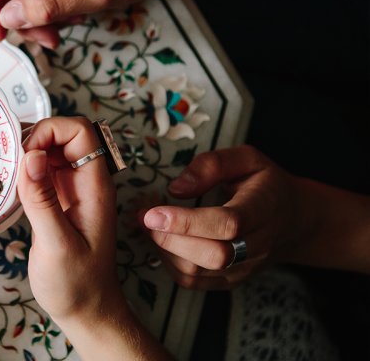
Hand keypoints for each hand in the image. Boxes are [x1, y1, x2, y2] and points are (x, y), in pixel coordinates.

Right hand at [18, 117, 170, 359]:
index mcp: (94, 186)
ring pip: (51, 151)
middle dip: (34, 139)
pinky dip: (24, 172)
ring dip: (27, 155)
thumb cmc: (76, 284)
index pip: (80, 132)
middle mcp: (85, 182)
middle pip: (64, 136)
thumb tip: (29, 155)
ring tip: (5, 174)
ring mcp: (72, 190)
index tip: (24, 156)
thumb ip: (42, 200)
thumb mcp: (56, 245)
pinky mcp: (58, 200)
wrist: (86, 309)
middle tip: (10, 165)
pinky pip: (42, 172)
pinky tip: (8, 187)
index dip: (50, 132)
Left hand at [142, 145, 369, 287]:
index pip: (228, 223)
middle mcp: (258, 244)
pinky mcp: (230, 281)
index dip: (187, 222)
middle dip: (170, 239)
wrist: (294, 220)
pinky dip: (169, 263)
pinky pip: (193, 281)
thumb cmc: (265, 184)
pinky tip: (162, 240)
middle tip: (144, 217)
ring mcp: (245, 268)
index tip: (153, 213)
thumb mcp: (247, 158)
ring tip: (150, 225)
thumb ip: (212, 165)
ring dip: (164, 250)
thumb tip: (175, 189)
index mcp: (264, 208)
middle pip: (213, 255)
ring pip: (198, 272)